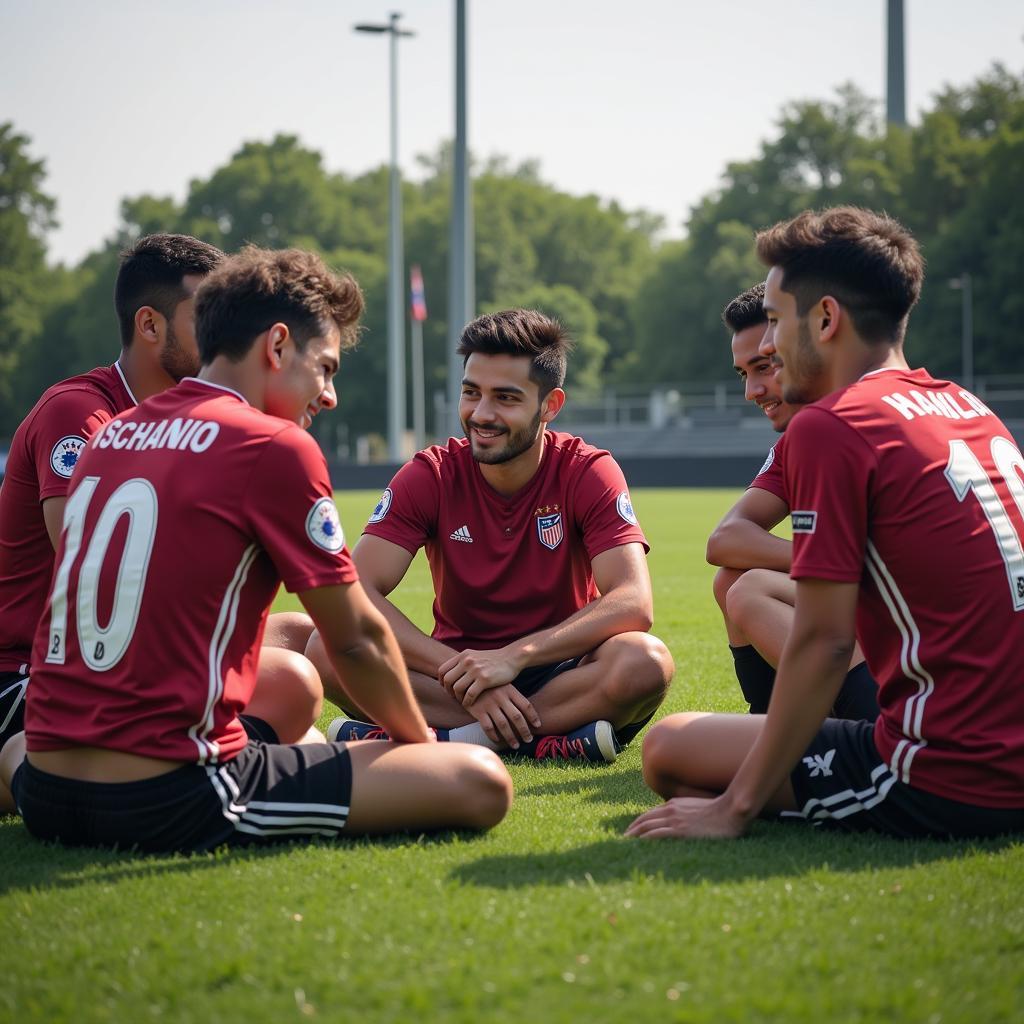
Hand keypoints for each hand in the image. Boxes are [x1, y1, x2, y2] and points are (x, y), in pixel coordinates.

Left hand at [438, 647, 520, 705]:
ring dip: (458, 698)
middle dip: (448, 691)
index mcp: (463, 655)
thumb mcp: (475, 656)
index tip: (446, 688)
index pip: (442, 670)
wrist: (512, 658)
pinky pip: (470, 694)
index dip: (441, 682)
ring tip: (462, 701)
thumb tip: (450, 673)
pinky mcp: (485, 679)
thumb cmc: (494, 660)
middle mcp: (467, 661)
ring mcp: (476, 670)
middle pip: (447, 680)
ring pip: (457, 688)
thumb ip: (463, 662)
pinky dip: (467, 702)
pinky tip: (470, 704)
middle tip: (454, 697)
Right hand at [466, 684, 541, 749]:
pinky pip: (488, 727)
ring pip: (503, 725)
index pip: (526, 705)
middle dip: (524, 731)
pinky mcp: (478, 711)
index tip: (538, 726)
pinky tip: (498, 741)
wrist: (469, 681)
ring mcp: (489, 704)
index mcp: (510, 690)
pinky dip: (493, 736)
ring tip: (516, 745)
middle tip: (529, 740)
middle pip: (517, 717)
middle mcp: (501, 697)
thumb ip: (514, 697)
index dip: (533, 717)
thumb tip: (529, 713)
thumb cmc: (490, 686)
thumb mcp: (504, 686)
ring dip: (511, 737)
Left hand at [624, 796, 747, 839]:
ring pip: (646, 826)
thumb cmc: (719, 811)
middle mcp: (670, 810)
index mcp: (673, 804)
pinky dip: (644, 839)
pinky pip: (656, 834)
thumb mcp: (697, 807)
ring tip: (624, 844)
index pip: (649, 814)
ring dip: (633, 835)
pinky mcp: (679, 830)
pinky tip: (637, 845)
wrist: (730, 811)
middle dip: (632, 830)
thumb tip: (682, 822)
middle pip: (643, 820)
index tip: (631, 832)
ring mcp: (674, 819)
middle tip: (622, 840)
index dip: (638, 823)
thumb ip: (685, 811)